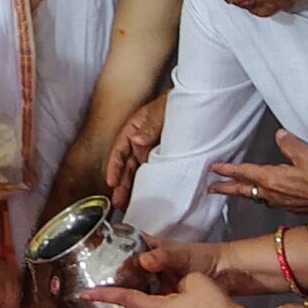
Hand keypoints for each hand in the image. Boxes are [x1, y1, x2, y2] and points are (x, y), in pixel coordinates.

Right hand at [104, 93, 167, 210]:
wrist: (196, 102)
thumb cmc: (176, 102)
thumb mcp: (161, 110)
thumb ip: (150, 126)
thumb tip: (136, 140)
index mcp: (134, 129)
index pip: (120, 149)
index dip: (114, 166)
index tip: (111, 181)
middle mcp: (140, 142)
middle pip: (127, 166)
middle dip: (122, 185)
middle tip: (119, 201)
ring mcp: (151, 151)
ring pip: (138, 173)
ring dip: (133, 189)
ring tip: (129, 206)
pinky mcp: (164, 158)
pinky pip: (155, 174)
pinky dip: (150, 186)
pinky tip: (148, 198)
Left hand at [209, 131, 307, 215]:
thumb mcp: (307, 152)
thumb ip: (289, 143)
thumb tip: (279, 136)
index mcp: (273, 179)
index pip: (244, 173)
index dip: (228, 170)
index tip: (214, 169)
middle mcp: (275, 194)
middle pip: (245, 190)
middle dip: (227, 188)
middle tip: (212, 188)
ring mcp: (285, 203)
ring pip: (257, 197)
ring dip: (245, 193)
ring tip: (236, 191)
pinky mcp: (295, 207)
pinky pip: (272, 202)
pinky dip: (263, 197)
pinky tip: (267, 196)